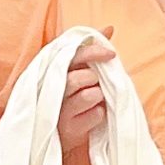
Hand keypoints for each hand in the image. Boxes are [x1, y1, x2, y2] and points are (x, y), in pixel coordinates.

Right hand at [52, 33, 119, 164]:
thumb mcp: (76, 71)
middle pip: (78, 77)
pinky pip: (96, 114)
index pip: (72, 55)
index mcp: (53, 71)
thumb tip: (108, 28)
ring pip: (89, 95)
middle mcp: (52, 90)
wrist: (57, 137)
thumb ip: (89, 50)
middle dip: (94, 78)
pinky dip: (101, 113)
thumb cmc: (69, 97)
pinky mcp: (69, 129)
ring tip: (95, 100)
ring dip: (99, 95)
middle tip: (98, 82)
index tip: (111, 54)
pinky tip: (93, 115)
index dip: (93, 51)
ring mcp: (59, 111)